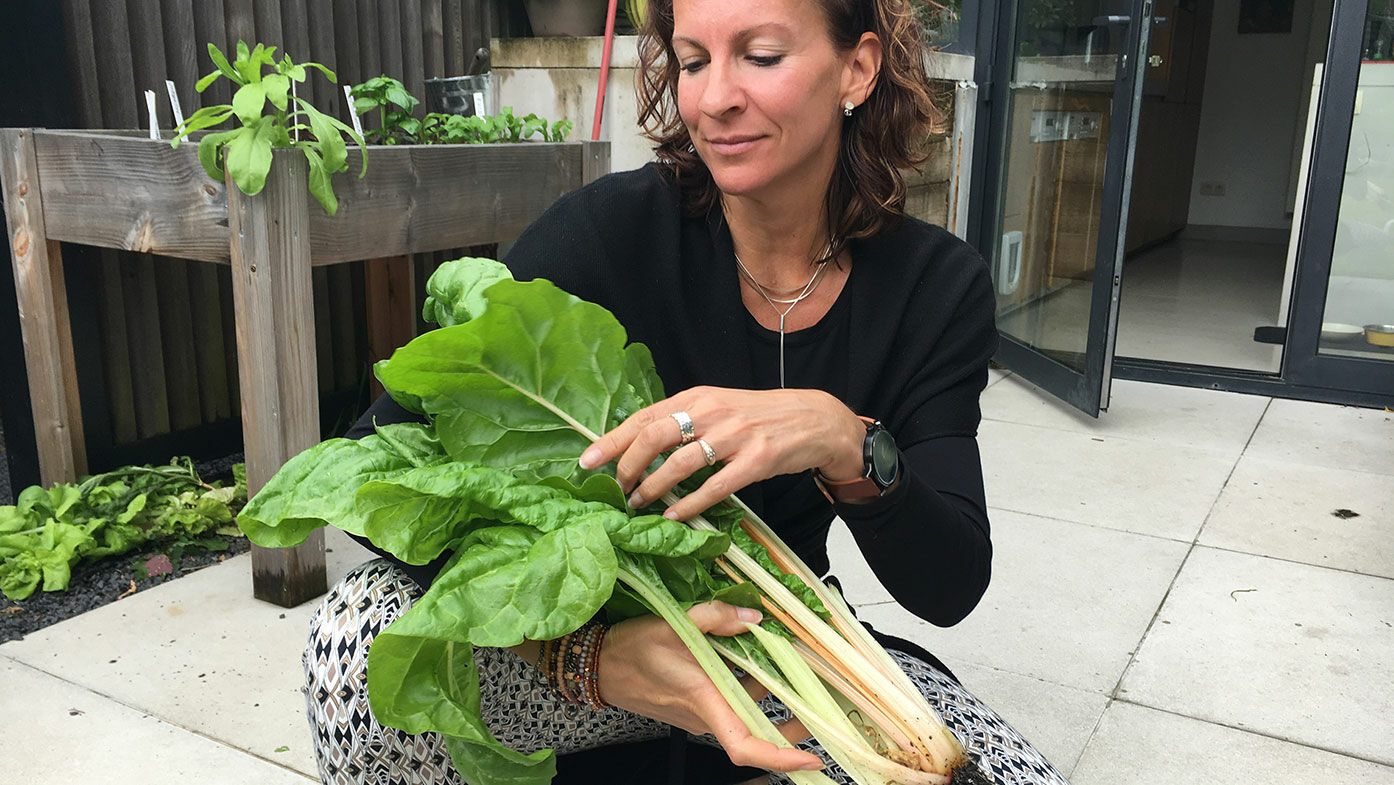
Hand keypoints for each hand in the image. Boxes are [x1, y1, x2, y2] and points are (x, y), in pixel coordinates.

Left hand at [579, 386, 865, 519]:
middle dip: (627, 465)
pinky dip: (690, 504)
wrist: (815, 419)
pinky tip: (674, 516)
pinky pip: (716, 486)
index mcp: (698, 397)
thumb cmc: (760, 418)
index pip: (645, 416)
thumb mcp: (719, 408)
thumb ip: (685, 421)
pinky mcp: (757, 460)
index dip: (612, 439)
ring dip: (653, 487)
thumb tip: (639, 447)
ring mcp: (736, 435)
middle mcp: (713, 411)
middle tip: (614, 489)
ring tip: (637, 505)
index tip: (587, 461)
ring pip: (681, 462)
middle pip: (655, 435)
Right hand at [598, 601, 818, 771]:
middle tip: (827, 712)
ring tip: (804, 679)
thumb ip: (714, 617)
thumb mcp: (671, 624)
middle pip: (757, 733)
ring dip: (775, 703)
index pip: (744, 746)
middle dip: (793, 728)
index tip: (811, 758)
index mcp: (704, 700)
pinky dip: (753, 690)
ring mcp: (702, 714)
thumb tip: (754, 617)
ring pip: (747, 715)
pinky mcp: (698, 707)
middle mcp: (706, 715)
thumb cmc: (631, 650)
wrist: (599, 666)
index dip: (780, 756)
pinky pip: (733, 704)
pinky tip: (764, 665)